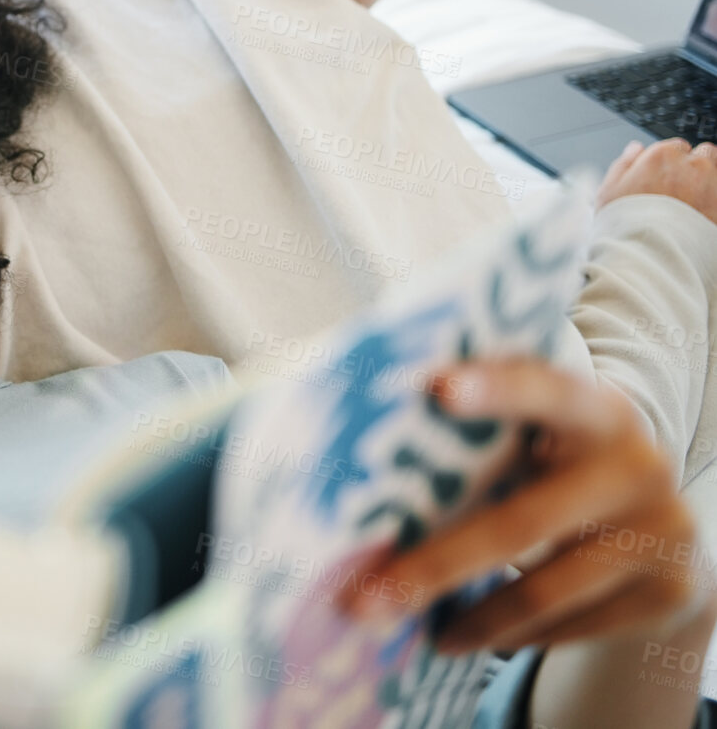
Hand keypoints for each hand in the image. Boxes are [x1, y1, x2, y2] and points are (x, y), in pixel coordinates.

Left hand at [342, 360, 712, 654]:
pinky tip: (469, 635)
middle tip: (364, 600)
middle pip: (521, 523)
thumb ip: (479, 424)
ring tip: (404, 630)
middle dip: (435, 566)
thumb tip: (354, 422)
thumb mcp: (541, 431)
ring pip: (543, 590)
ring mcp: (661, 532)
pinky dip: (513, 635)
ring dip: (469, 618)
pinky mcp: (668, 592)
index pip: (546, 390)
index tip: (437, 387)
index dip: (497, 390)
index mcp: (597, 409)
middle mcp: (637, 466)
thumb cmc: (560, 465)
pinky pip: (571, 626)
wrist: (664, 528)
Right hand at [597, 138, 716, 224]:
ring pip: (716, 169)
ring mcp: (712, 183)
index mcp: (661, 156)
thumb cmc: (628, 226)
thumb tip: (635, 149)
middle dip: (694, 167)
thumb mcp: (608, 192)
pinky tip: (701, 213)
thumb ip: (623, 164)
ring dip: (708, 180)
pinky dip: (713, 198)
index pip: (674, 147)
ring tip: (694, 202)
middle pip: (702, 154)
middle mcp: (691, 164)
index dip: (668, 163)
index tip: (663, 179)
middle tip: (681, 190)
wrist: (653, 256)